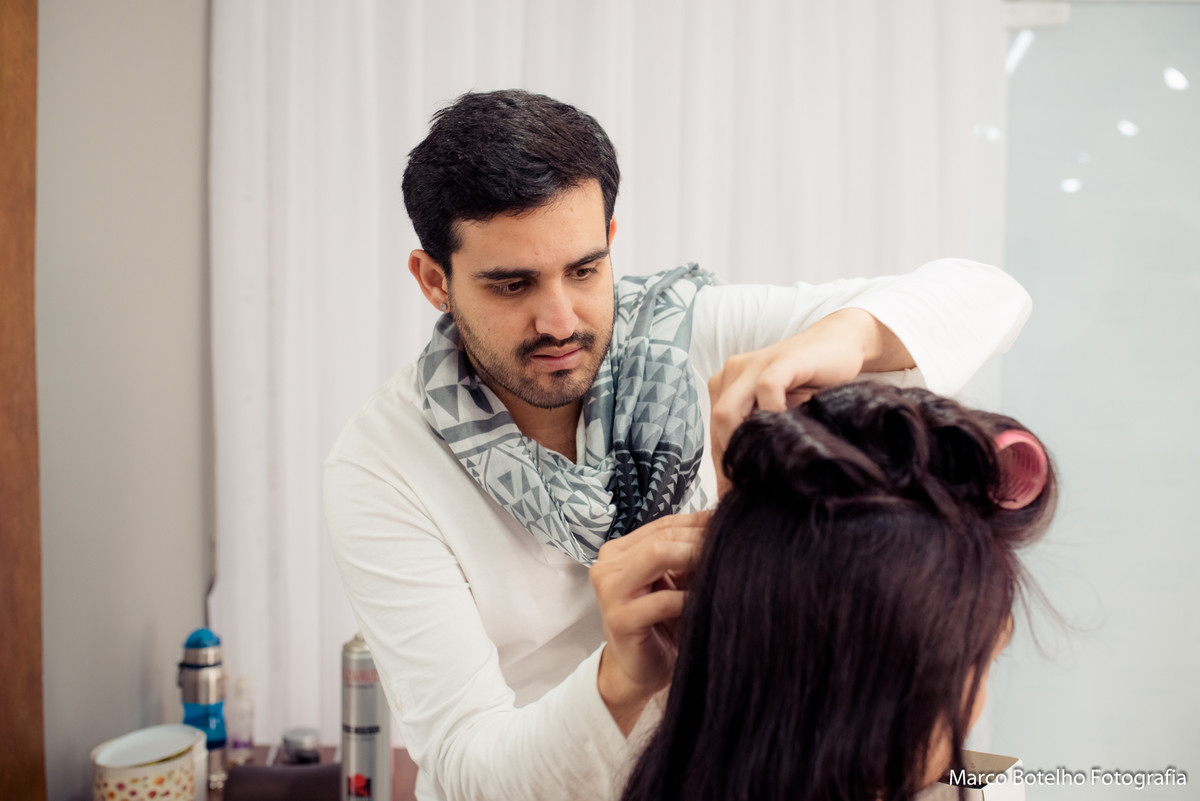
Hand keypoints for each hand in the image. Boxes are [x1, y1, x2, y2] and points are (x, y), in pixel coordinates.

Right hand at [590, 512, 709, 734]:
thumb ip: (686, 555)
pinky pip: (663, 600)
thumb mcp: (674, 582)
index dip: (698, 522)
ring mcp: (609, 592)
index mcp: (617, 552)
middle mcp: (606, 566)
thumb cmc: (660, 625)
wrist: (639, 671)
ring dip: (695, 559)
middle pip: (662, 537)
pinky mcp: (619, 619)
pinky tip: (706, 601)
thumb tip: (724, 523)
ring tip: (722, 567)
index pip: (663, 525)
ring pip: (658, 555)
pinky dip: (689, 598)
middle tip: (732, 546)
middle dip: (700, 540)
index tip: (729, 525)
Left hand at [707, 308, 910, 494]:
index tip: (736, 494)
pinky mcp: (781, 359)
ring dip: (747, 443)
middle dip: (732, 460)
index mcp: (726, 385)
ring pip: (730, 410)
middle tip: (750, 490)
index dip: (725, 465)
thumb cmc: (808, 384)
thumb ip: (761, 435)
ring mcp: (754, 364)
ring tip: (767, 465)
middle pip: (718, 423)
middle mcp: (732, 373)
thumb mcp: (778, 411)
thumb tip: (748, 483)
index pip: (716, 431)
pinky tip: (790, 432)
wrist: (838, 345)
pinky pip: (767, 389)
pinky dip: (774, 414)